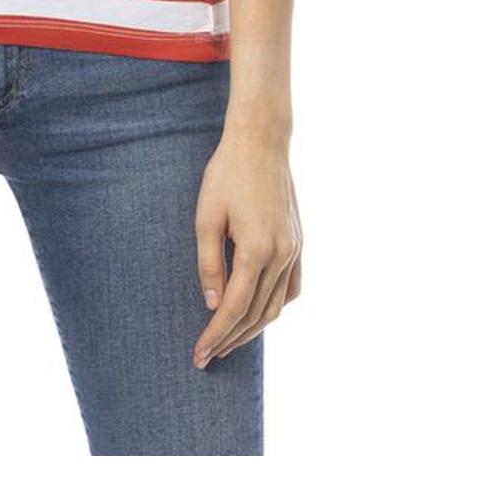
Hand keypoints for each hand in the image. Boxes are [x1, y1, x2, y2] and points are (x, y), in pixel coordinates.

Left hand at [191, 127, 302, 367]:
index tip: (199, 355)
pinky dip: (276, 307)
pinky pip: (292, 288)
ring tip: (228, 341)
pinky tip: (259, 313)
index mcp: (257, 250)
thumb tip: (213, 305)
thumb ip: (209, 264)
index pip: (234, 308)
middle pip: (257, 314)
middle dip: (231, 339)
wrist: (261, 141)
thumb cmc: (227, 174)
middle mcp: (282, 255)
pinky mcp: (299, 242)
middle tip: (208, 356)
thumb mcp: (206, 217)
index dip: (215, 335)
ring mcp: (295, 249)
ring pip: (277, 305)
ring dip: (253, 328)